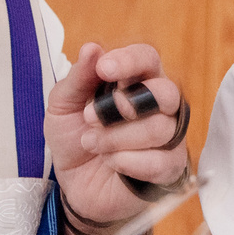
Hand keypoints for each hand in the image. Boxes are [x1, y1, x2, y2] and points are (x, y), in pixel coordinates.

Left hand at [45, 42, 186, 223]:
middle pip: (167, 92)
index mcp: (136, 80)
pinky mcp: (170, 168)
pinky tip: (112, 163)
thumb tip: (92, 48)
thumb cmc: (74, 138)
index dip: (129, 61)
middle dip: (128, 104)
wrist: (74, 185)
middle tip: (93, 117)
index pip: (147, 58)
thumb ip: (78, 77)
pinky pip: (160, 161)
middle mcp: (158, 105)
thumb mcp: (63, 105)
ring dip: (116, 138)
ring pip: (160, 129)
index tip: (105, 69)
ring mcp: (168, 137)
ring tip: (92, 144)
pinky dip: (128, 162)